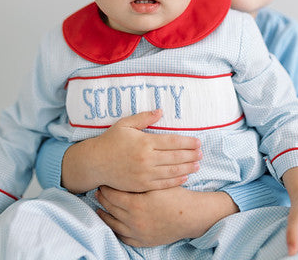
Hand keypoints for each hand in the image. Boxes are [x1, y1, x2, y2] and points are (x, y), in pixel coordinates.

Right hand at [62, 109, 201, 192]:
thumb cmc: (110, 140)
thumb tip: (160, 111)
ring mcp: (144, 174)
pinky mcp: (141, 185)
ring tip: (197, 165)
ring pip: (172, 172)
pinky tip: (184, 177)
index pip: (172, 142)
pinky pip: (163, 184)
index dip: (187, 142)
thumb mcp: (125, 124)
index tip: (198, 142)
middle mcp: (147, 159)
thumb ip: (144, 118)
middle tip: (201, 153)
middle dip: (191, 155)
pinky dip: (176, 181)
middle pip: (175, 157)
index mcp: (144, 142)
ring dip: (187, 168)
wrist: (96, 163)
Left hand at [95, 186, 238, 246]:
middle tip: (99, 190)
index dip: (106, 187)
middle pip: (111, 208)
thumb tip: (124, 167)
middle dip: (104, 198)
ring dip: (105, 214)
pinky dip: (115, 229)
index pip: (113, 194)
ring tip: (100, 207)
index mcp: (136, 204)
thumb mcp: (157, 183)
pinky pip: (123, 237)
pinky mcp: (142, 241)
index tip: (103, 180)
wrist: (190, 216)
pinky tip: (112, 222)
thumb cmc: (175, 196)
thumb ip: (140, 176)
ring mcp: (137, 232)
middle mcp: (133, 220)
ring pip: (113, 223)